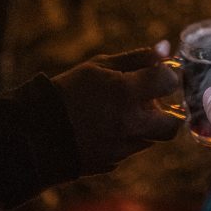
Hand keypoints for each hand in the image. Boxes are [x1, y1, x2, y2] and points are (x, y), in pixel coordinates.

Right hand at [53, 48, 181, 175]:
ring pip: (151, 138)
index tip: (163, 75)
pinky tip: (107, 128)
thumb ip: (137, 59)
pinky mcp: (113, 162)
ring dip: (146, 126)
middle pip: (173, 125)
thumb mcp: (100, 66)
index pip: (169, 82)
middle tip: (158, 104)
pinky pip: (131, 149)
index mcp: (126, 92)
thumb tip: (165, 47)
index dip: (170, 76)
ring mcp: (122, 147)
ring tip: (122, 112)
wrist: (36, 133)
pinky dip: (128, 138)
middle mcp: (130, 123)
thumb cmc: (68, 91)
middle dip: (172, 114)